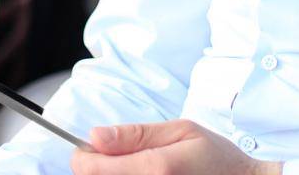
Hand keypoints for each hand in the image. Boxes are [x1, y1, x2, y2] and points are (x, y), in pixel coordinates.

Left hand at [72, 120, 282, 174]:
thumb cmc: (216, 157)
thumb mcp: (181, 131)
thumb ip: (136, 134)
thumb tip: (95, 136)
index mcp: (156, 168)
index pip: (93, 168)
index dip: (83, 156)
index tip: (88, 148)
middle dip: (97, 167)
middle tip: (112, 156)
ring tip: (132, 167)